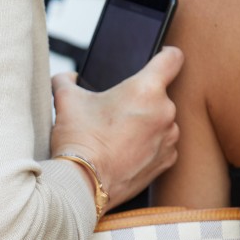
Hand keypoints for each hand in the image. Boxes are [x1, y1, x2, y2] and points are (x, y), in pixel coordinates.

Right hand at [51, 46, 182, 208]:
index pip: (173, 58)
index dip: (165, 55)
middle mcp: (165, 111)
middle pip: (160, 94)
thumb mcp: (66, 101)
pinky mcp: (166, 161)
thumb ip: (66, 81)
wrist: (83, 184)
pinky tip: (127, 152)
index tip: (159, 60)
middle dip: (141, 101)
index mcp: (147, 89)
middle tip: (117, 112)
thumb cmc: (78, 140)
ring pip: (162, 121)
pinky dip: (149, 147)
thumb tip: (67, 78)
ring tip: (120, 136)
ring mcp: (169, 138)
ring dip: (147, 124)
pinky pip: (163, 146)